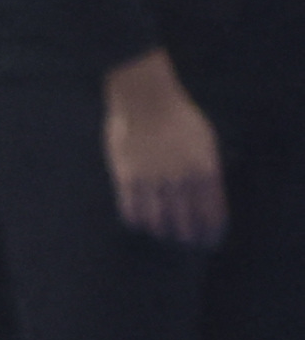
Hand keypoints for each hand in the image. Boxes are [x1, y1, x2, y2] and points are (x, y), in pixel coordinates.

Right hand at [104, 50, 227, 245]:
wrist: (145, 98)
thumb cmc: (178, 116)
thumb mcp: (205, 142)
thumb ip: (206, 169)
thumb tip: (206, 195)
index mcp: (205, 171)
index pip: (212, 213)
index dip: (211, 231)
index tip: (209, 239)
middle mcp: (181, 180)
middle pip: (185, 222)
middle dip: (187, 236)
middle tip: (185, 241)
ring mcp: (153, 179)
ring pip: (158, 220)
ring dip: (161, 230)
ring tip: (162, 232)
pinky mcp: (127, 177)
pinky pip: (131, 209)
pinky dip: (137, 220)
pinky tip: (139, 221)